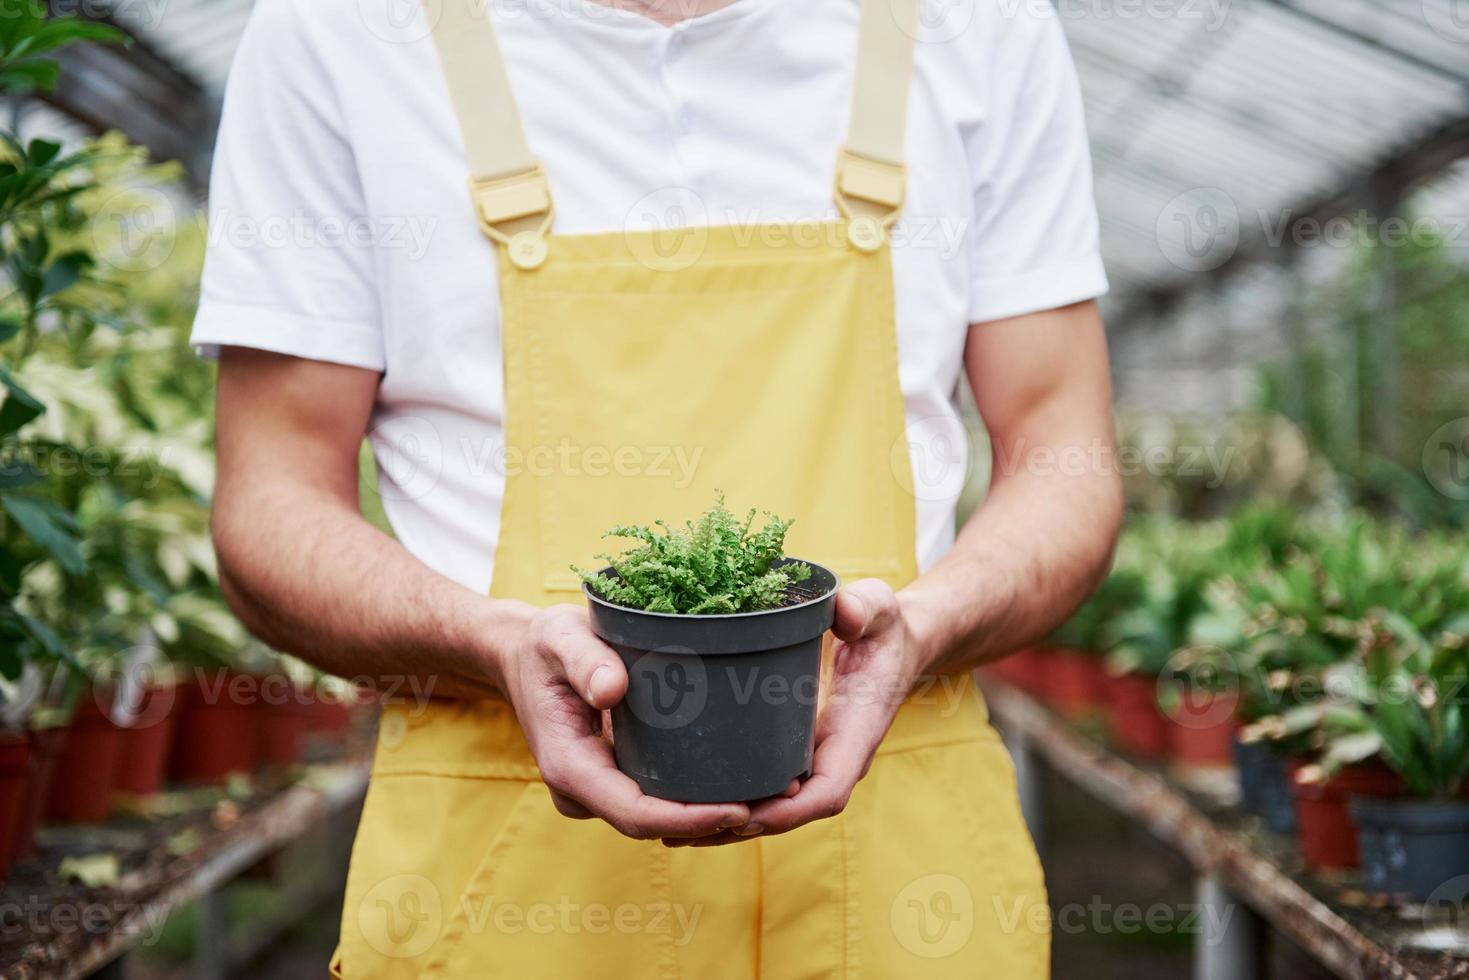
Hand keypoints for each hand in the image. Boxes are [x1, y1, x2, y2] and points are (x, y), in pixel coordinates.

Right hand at [501, 604, 750, 839]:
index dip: (689, 818)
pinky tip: (744, 778)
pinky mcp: (615, 776)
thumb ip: (583, 660)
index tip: (739, 807)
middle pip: (656, 825)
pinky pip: (658, 797)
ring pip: (660, 817)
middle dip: (713, 821)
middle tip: (776, 801)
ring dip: (711, 813)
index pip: (637, 813)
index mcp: (570, 769)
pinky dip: (698, 794)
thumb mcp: (559, 637)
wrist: (523, 655)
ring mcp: (600, 788)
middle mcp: (584, 791)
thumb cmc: (544, 645)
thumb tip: (612, 691)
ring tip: (773, 794)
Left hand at [664, 578, 920, 846]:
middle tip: (689, 830)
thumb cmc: (880, 627)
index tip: (748, 817)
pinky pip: (767, 786)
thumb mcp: (878, 608)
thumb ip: (864, 608)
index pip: (829, 790)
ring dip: (729, 826)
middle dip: (745, 826)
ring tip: (675, 832)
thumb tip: (845, 614)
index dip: (790, 811)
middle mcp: (836, 756)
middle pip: (793, 812)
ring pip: (776, 807)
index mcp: (857, 732)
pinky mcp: (797, 751)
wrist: (890, 643)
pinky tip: (687, 806)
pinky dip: (731, 802)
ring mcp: (815, 758)